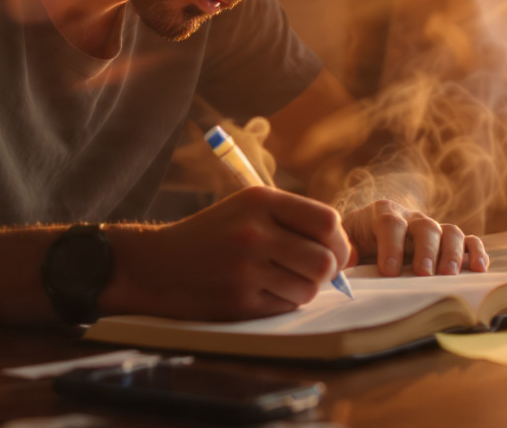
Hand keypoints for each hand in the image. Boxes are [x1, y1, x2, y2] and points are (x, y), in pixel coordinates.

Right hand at [102, 186, 351, 320]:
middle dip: (328, 270)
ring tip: (284, 280)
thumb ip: (296, 221)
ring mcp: (246, 269)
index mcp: (260, 201)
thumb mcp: (248, 209)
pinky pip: (286, 307)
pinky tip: (263, 291)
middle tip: (314, 271)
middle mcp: (254, 232)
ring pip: (309, 288)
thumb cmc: (213, 236)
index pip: (326, 221)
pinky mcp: (239, 301)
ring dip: (304, 288)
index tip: (334, 249)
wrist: (157, 265)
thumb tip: (349, 252)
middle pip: (324, 260)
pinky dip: (283, 302)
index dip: (339, 240)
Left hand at [341, 200, 487, 276]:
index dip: (391, 246)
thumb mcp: (344, 243)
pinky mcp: (448, 241)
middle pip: (424, 226)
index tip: (390, 271)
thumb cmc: (356, 243)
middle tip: (423, 273)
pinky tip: (479, 268)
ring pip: (449, 232)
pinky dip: (476, 252)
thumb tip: (346, 260)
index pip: (390, 223)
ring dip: (452, 253)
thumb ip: (343, 250)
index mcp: (382, 214)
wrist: (367, 235)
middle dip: (425, 250)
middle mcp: (411, 218)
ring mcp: (433, 228)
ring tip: (449, 274)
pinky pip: (468, 241)